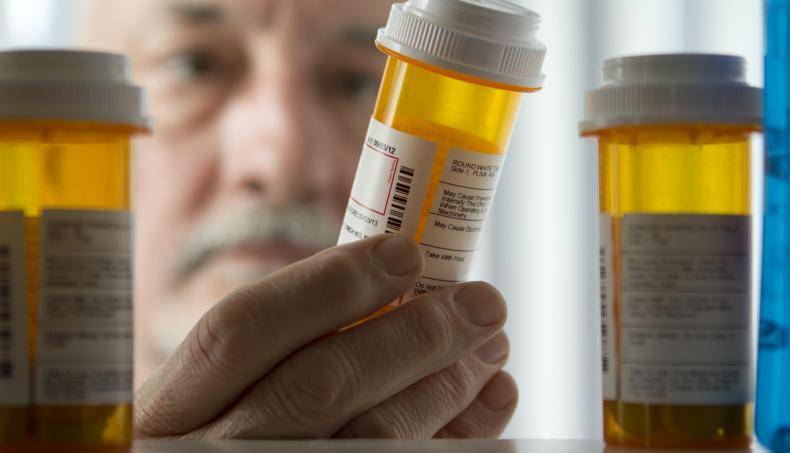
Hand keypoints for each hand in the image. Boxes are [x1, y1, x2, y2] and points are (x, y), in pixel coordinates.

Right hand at [134, 235, 516, 438]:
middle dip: (414, 334)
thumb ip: (282, 346)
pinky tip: (486, 407)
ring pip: (372, 438)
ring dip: (447, 386)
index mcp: (173, 409)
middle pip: (319, 383)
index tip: (405, 251)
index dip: (329, 283)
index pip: (240, 328)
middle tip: (482, 302)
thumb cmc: (229, 440)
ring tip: (490, 348)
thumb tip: (398, 285)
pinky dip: (457, 438)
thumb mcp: (216, 397)